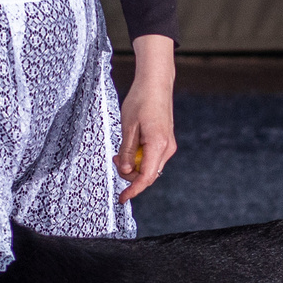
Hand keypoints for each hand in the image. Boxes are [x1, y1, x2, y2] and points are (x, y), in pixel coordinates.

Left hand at [116, 35, 177, 202]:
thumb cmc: (141, 100)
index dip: (133, 190)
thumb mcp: (128, 127)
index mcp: (157, 145)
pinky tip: (131, 146)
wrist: (156, 83)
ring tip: (119, 152)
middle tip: (114, 159)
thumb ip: (126, 151)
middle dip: (129, 174)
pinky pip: (152, 157)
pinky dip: (139, 157)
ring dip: (133, 165)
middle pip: (147, 174)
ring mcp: (168, 145)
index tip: (122, 199)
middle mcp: (167, 148)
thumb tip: (124, 171)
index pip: (146, 177)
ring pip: (149, 166)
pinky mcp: (165, 140)